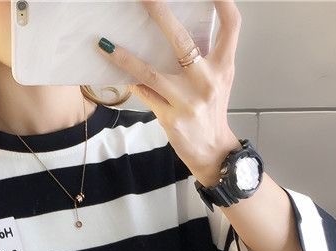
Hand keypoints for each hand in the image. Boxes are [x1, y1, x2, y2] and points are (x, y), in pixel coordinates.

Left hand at [96, 0, 243, 186]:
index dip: (222, 1)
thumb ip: (204, 56)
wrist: (212, 151)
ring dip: (125, 57)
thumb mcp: (218, 80)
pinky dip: (130, 82)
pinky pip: (144, 94)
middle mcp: (207, 81)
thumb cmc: (211, 111)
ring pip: (151, 73)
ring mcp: (187, 101)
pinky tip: (114, 71)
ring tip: (105, 43)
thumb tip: (174, 30)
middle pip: (182, 41)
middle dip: (160, 14)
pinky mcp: (170, 118)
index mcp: (223, 67)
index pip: (231, 25)